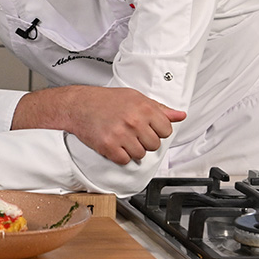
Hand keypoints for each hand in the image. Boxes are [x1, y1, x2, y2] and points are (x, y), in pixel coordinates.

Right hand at [15, 86, 186, 164]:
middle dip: (144, 141)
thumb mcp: (135, 97)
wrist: (78, 105)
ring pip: (140, 155)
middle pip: (154, 145)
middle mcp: (134, 121)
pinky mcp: (109, 146)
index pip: (166, 130)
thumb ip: (159, 108)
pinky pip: (125, 161)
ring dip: (132, 150)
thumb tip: (180, 115)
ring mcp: (121, 135)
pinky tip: (114, 144)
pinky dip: (120, 156)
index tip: (147, 127)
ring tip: (122, 137)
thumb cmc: (106, 100)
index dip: (157, 131)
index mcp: (144, 108)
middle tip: (132, 132)